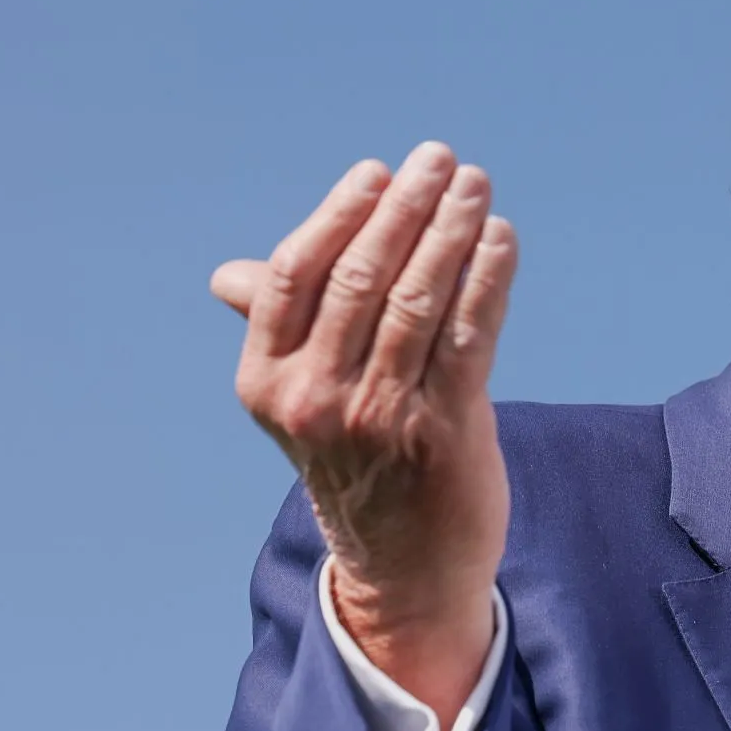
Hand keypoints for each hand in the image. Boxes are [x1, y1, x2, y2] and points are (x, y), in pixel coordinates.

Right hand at [214, 143, 517, 714]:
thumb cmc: (354, 463)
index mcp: (267, 381)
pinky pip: (470, 335)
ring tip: (475, 184)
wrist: (403, 570)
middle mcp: (315, 399)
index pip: (296, 274)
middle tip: (440, 160)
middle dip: (407, 207)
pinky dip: (488, 278)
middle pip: (361, 276)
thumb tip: (230, 277)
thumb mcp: (299, 403)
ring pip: (419, 299)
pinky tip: (500, 239)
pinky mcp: (445, 433)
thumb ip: (279, 333)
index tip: (379, 172)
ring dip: (453, 229)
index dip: (339, 214)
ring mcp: (380, 418)